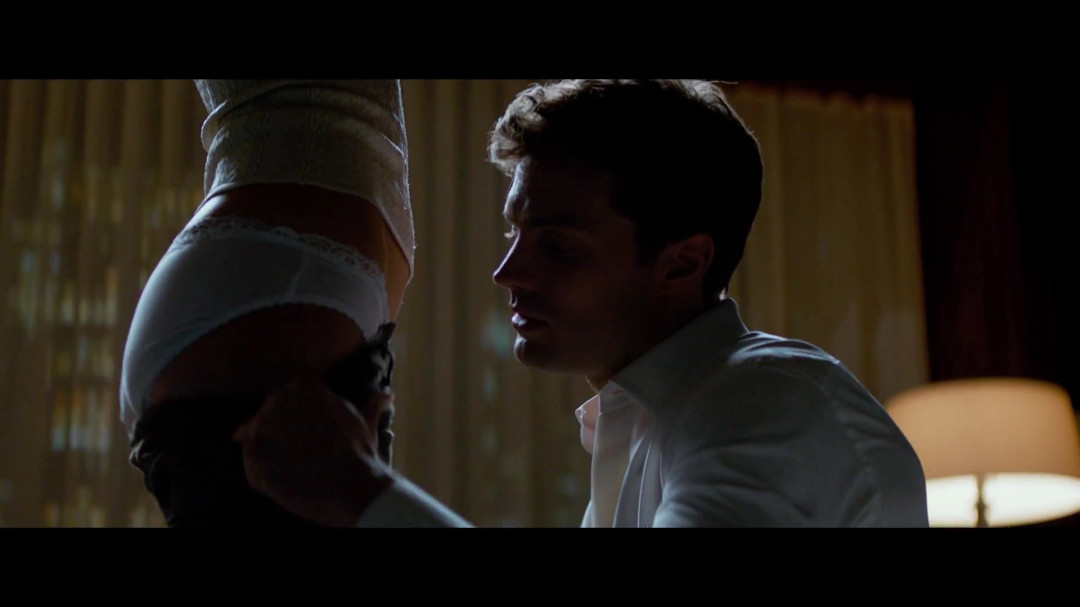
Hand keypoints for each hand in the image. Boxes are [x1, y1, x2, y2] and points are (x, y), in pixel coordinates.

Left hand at [232, 375, 394, 526]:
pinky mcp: (253, 459)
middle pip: (268, 414)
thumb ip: (370, 403)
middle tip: (298, 450)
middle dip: (278, 430)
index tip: (305, 431)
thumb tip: (386, 394)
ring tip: (289, 466)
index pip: (288, 396)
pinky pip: (250, 463)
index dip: (295, 416)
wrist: (352, 487)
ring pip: (255, 437)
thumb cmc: (360, 452)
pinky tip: (282, 479)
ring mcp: (261, 430)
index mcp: (302, 386)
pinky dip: (262, 472)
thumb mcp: (365, 422)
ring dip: (268, 450)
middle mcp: (276, 401)